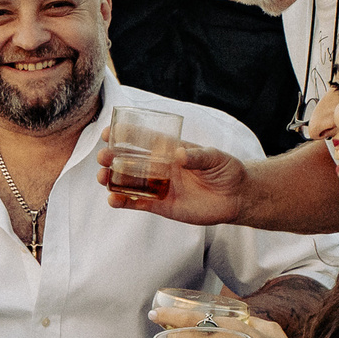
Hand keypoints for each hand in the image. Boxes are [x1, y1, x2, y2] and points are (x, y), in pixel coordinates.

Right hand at [102, 139, 247, 225]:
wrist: (236, 197)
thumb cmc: (226, 171)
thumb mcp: (215, 158)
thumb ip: (198, 156)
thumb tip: (178, 155)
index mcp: (170, 150)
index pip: (143, 140)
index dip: (125, 135)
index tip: (108, 132)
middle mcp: (160, 166)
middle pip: (129, 160)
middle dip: (112, 158)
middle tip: (103, 157)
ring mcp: (158, 186)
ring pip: (128, 182)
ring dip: (112, 179)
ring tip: (102, 178)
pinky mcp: (160, 204)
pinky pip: (137, 203)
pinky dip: (123, 202)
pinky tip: (113, 200)